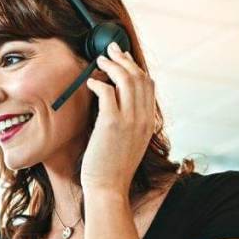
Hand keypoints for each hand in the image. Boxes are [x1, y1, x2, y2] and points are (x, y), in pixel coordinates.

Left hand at [80, 41, 156, 196]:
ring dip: (112, 66)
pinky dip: (98, 83)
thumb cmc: (113, 168)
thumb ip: (129, 122)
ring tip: (99, 61)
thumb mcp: (129, 142)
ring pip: (126, 80)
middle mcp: (142, 118)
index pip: (148, 85)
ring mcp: (129, 120)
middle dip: (124, 59)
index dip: (135, 67)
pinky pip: (108, 92)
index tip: (124, 59)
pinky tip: (90, 82)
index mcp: (148, 122)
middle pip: (139, 77)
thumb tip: (116, 103)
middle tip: (111, 50)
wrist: (109, 187)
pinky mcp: (111, 123)